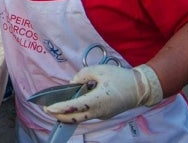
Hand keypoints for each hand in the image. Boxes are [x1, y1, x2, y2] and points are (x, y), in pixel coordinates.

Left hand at [44, 64, 161, 121]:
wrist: (140, 88)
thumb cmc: (119, 77)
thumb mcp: (99, 70)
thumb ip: (82, 75)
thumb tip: (72, 84)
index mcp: (97, 100)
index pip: (74, 106)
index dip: (60, 108)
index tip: (48, 108)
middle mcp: (99, 111)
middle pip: (75, 117)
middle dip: (59, 115)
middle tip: (47, 110)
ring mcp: (102, 115)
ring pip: (81, 117)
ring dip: (68, 114)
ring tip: (56, 107)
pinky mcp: (105, 114)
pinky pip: (88, 114)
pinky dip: (77, 111)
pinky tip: (71, 104)